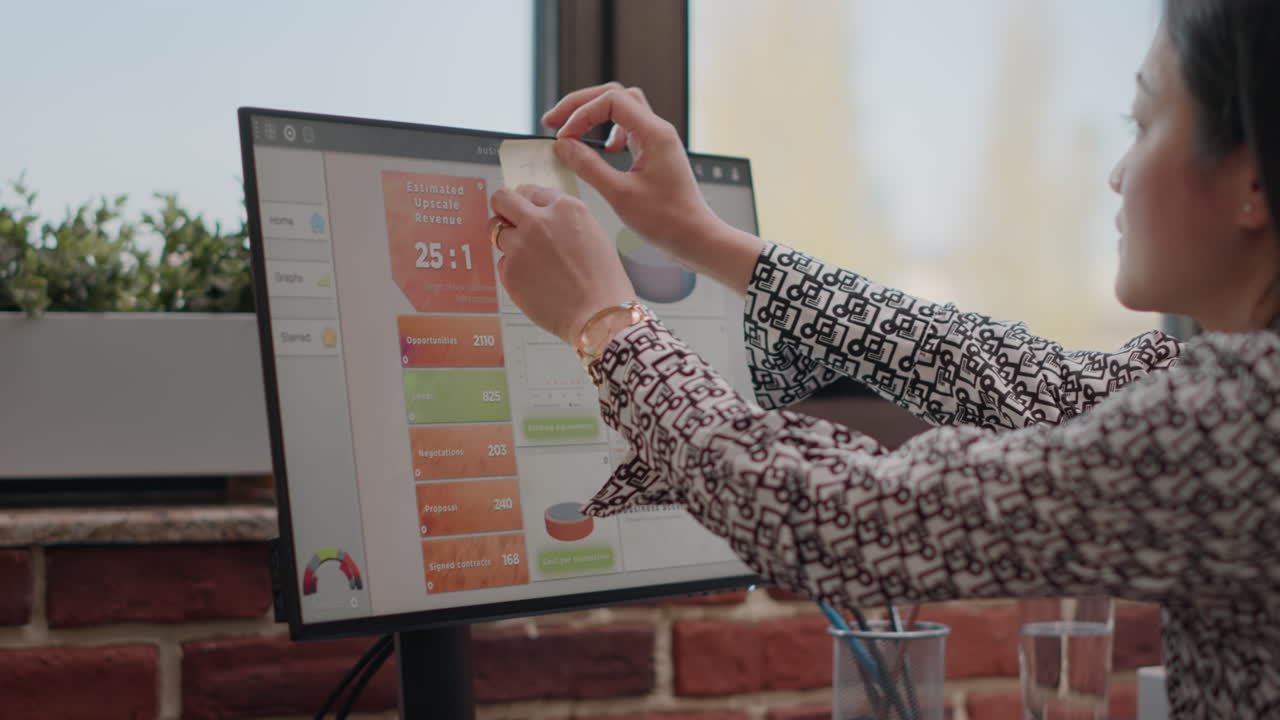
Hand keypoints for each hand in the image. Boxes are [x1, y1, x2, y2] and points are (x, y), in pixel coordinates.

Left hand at [490, 184, 636, 344]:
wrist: (599, 315)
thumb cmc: (604, 282)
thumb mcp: (593, 235)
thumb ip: (564, 221)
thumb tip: (543, 218)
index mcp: (565, 208)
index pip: (532, 191)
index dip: (528, 203)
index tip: (526, 210)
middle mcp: (538, 221)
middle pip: (502, 199)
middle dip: (503, 208)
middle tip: (506, 219)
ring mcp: (520, 246)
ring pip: (496, 231)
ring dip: (508, 241)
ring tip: (528, 260)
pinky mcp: (509, 271)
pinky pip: (503, 263)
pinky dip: (514, 271)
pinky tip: (536, 283)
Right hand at [543, 83, 764, 294]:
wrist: (695, 238)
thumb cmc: (667, 221)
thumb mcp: (619, 195)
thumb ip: (588, 167)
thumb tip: (563, 146)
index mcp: (654, 133)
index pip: (611, 100)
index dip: (581, 113)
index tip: (563, 137)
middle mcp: (658, 130)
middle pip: (615, 95)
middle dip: (581, 105)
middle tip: (554, 122)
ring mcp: (657, 140)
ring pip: (622, 108)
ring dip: (594, 115)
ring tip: (571, 131)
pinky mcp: (655, 153)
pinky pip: (628, 128)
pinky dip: (607, 131)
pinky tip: (602, 150)